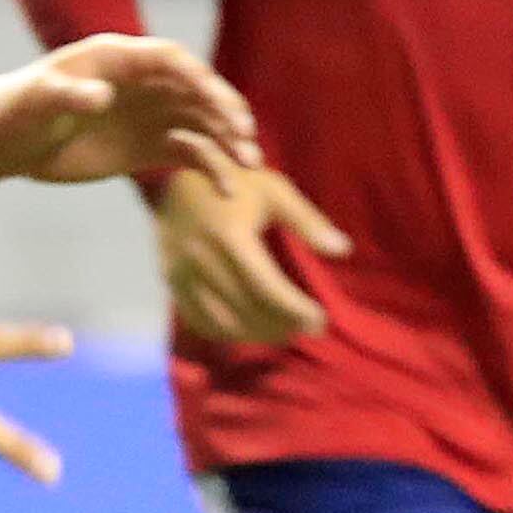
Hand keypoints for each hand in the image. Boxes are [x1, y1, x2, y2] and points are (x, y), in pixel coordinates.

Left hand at [0, 36, 259, 188]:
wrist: (7, 142)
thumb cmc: (16, 110)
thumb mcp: (38, 100)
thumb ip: (70, 97)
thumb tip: (102, 98)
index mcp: (120, 59)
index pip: (171, 60)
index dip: (198, 77)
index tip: (219, 99)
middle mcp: (145, 83)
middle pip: (197, 91)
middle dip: (225, 111)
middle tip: (245, 137)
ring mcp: (151, 116)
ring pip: (203, 123)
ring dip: (229, 142)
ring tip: (252, 166)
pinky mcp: (150, 148)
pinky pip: (192, 154)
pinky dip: (214, 169)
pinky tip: (230, 192)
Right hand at [154, 163, 353, 343]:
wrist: (175, 178)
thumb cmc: (233, 181)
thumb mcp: (273, 190)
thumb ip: (308, 221)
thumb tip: (343, 250)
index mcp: (230, 236)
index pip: (268, 289)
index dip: (296, 311)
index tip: (321, 320)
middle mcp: (202, 260)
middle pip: (248, 311)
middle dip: (282, 326)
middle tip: (310, 329)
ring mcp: (180, 274)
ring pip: (223, 323)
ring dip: (258, 335)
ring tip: (286, 331)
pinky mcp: (169, 283)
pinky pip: (200, 321)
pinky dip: (229, 333)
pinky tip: (252, 330)